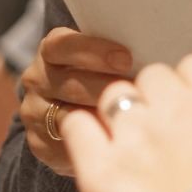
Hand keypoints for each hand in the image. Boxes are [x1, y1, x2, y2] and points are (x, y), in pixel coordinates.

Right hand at [19, 26, 133, 176]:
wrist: (70, 110)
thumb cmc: (99, 75)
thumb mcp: (103, 57)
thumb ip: (118, 52)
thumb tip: (155, 48)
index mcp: (51, 50)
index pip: (64, 44)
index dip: (94, 50)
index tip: (126, 58)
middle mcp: (37, 78)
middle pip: (69, 82)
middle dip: (106, 87)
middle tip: (137, 92)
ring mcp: (35, 112)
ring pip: (69, 116)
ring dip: (102, 117)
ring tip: (133, 118)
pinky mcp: (40, 144)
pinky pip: (65, 146)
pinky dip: (92, 145)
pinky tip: (116, 142)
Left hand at [63, 55, 191, 191]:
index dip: (185, 86)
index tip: (184, 105)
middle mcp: (175, 110)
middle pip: (151, 76)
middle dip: (152, 99)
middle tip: (158, 134)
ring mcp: (135, 136)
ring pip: (114, 95)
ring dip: (119, 115)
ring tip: (128, 149)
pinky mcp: (100, 168)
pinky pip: (78, 125)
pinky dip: (83, 134)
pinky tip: (94, 151)